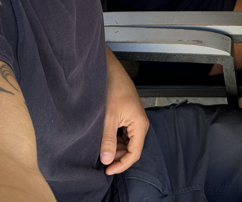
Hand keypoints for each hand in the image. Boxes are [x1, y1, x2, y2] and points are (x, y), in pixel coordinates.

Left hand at [101, 49, 148, 174]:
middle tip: (102, 159)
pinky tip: (104, 137)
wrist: (110, 70)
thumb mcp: (108, 117)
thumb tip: (107, 160)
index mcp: (140, 125)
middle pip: (131, 149)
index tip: (107, 170)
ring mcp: (135, 119)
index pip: (134, 154)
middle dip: (117, 156)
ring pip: (127, 142)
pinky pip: (124, 133)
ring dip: (115, 147)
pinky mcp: (129, 115)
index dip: (121, 165)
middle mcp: (140, 124)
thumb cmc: (113, 88)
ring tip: (101, 148)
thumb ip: (108, 140)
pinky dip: (114, 138)